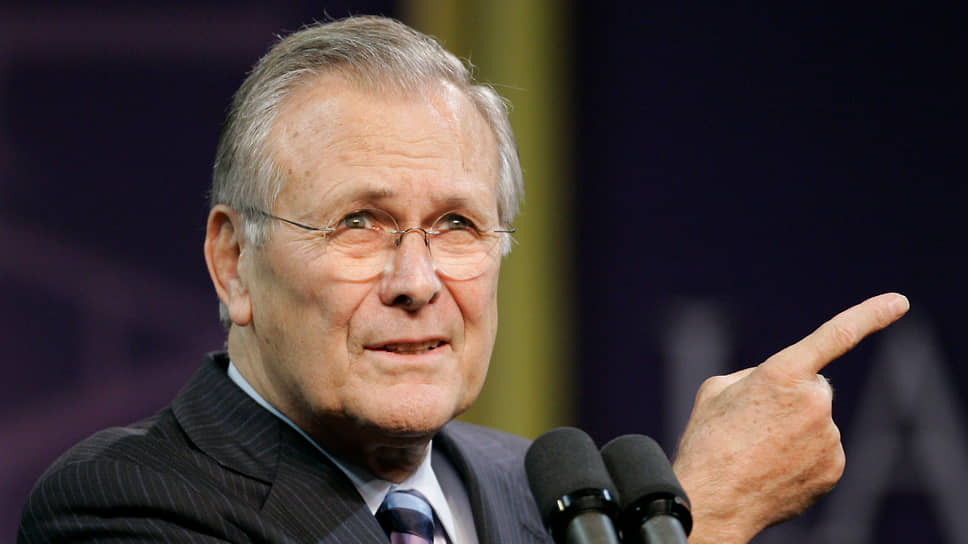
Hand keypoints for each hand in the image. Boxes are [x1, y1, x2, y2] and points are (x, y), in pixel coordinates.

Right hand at [672, 293, 909, 543]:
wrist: (713, 500)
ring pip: (817, 422)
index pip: (836, 335)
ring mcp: (828, 437)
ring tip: (758, 451)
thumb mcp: (717, 390)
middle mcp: (814, 402)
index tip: (900, 303)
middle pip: (812, 389)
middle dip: (792, 398)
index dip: (871, 315)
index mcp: (782, 373)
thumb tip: (783, 386)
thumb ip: (756, 375)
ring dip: (794, 430)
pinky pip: (823, 451)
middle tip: (755, 424)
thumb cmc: (708, 442)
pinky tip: (774, 468)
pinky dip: (803, 457)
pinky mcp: (834, 467)